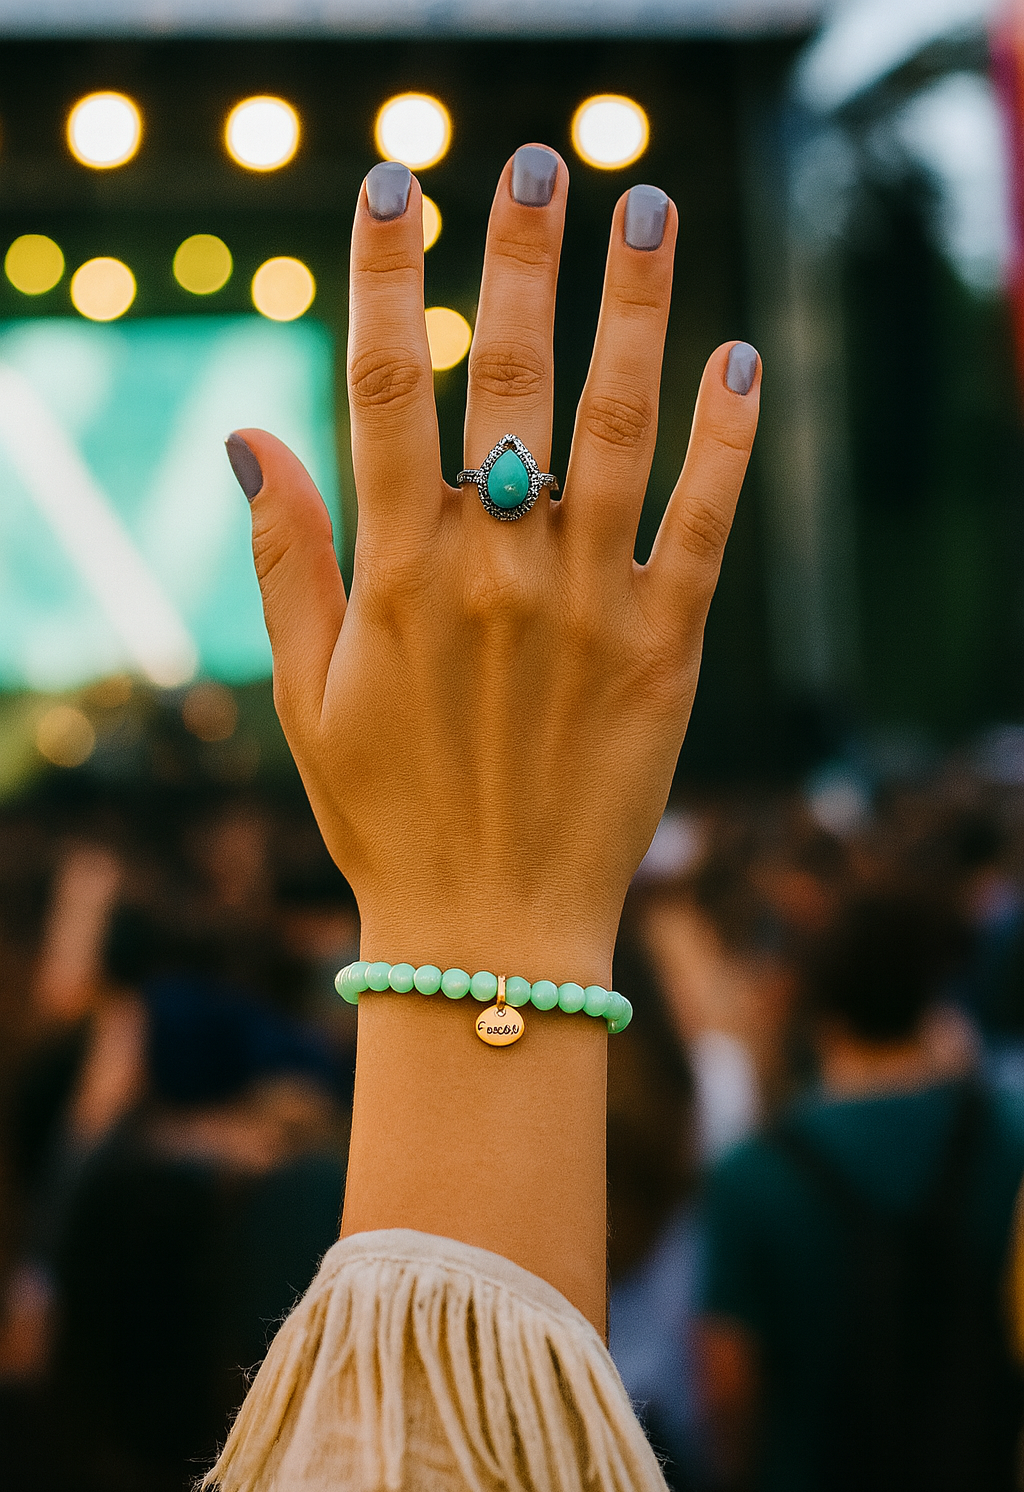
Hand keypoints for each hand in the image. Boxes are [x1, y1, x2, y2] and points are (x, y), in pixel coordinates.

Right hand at [229, 146, 759, 982]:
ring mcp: (592, 604)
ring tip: (649, 208)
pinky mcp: (669, 647)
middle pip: (513, 378)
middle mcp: (498, 570)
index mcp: (400, 574)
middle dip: (523, 254)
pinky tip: (741, 360)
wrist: (490, 929)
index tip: (395, 182)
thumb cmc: (384, 811)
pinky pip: (702, 522)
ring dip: (637, 310)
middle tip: (539, 156)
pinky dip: (727, 439)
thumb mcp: (305, 692)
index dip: (392, 275)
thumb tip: (249, 430)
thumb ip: (284, 555)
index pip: (389, 386)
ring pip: (618, 428)